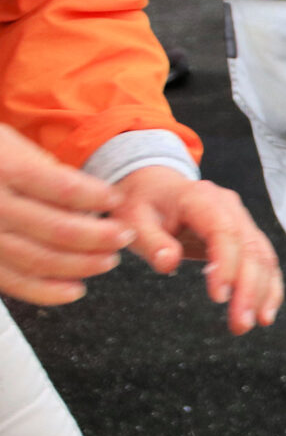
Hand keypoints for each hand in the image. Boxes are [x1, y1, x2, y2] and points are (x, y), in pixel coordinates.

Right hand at [0, 125, 134, 304]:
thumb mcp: (9, 144)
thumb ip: (46, 168)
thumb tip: (88, 195)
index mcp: (4, 169)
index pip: (62, 188)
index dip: (96, 196)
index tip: (116, 199)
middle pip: (58, 229)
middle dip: (101, 236)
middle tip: (123, 234)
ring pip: (41, 260)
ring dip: (83, 265)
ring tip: (109, 260)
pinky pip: (16, 283)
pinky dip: (49, 292)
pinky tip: (76, 289)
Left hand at [112, 166, 283, 334]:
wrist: (154, 186)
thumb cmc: (142, 204)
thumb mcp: (131, 219)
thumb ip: (150, 241)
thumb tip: (168, 263)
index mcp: (200, 198)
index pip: (223, 232)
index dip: (227, 265)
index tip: (219, 297)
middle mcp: (229, 207)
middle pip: (250, 248)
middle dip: (249, 289)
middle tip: (240, 324)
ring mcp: (242, 220)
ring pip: (264, 257)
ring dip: (262, 292)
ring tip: (252, 323)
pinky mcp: (246, 235)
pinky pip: (265, 261)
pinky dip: (269, 287)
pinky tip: (265, 312)